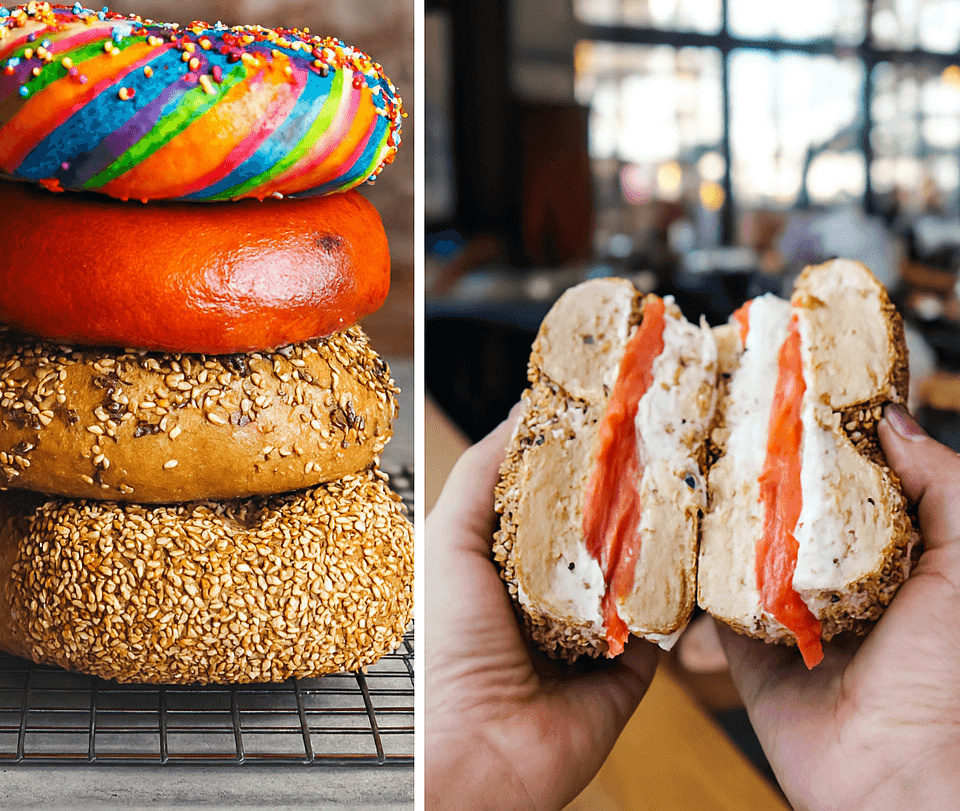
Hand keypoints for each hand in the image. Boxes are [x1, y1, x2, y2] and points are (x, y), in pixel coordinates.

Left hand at [424, 405, 656, 810]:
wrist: (478, 748)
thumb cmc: (447, 645)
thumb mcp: (448, 540)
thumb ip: (482, 475)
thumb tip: (524, 410)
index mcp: (504, 558)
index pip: (553, 492)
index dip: (581, 450)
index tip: (615, 402)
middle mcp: (551, 589)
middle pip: (603, 523)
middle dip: (631, 483)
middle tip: (670, 429)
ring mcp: (597, 628)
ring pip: (643, 565)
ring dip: (665, 529)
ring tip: (695, 472)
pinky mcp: (635, 665)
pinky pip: (668, 618)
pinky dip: (684, 587)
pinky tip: (705, 541)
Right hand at [717, 404, 959, 809]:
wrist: (901, 775)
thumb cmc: (951, 677)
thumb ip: (942, 486)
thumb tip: (890, 418)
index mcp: (897, 555)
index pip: (850, 477)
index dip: (821, 432)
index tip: (789, 380)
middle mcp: (838, 578)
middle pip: (788, 502)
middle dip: (758, 461)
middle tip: (722, 407)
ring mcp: (787, 610)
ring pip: (739, 540)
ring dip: (716, 505)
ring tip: (686, 453)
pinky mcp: (742, 645)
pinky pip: (706, 595)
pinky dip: (688, 565)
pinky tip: (671, 522)